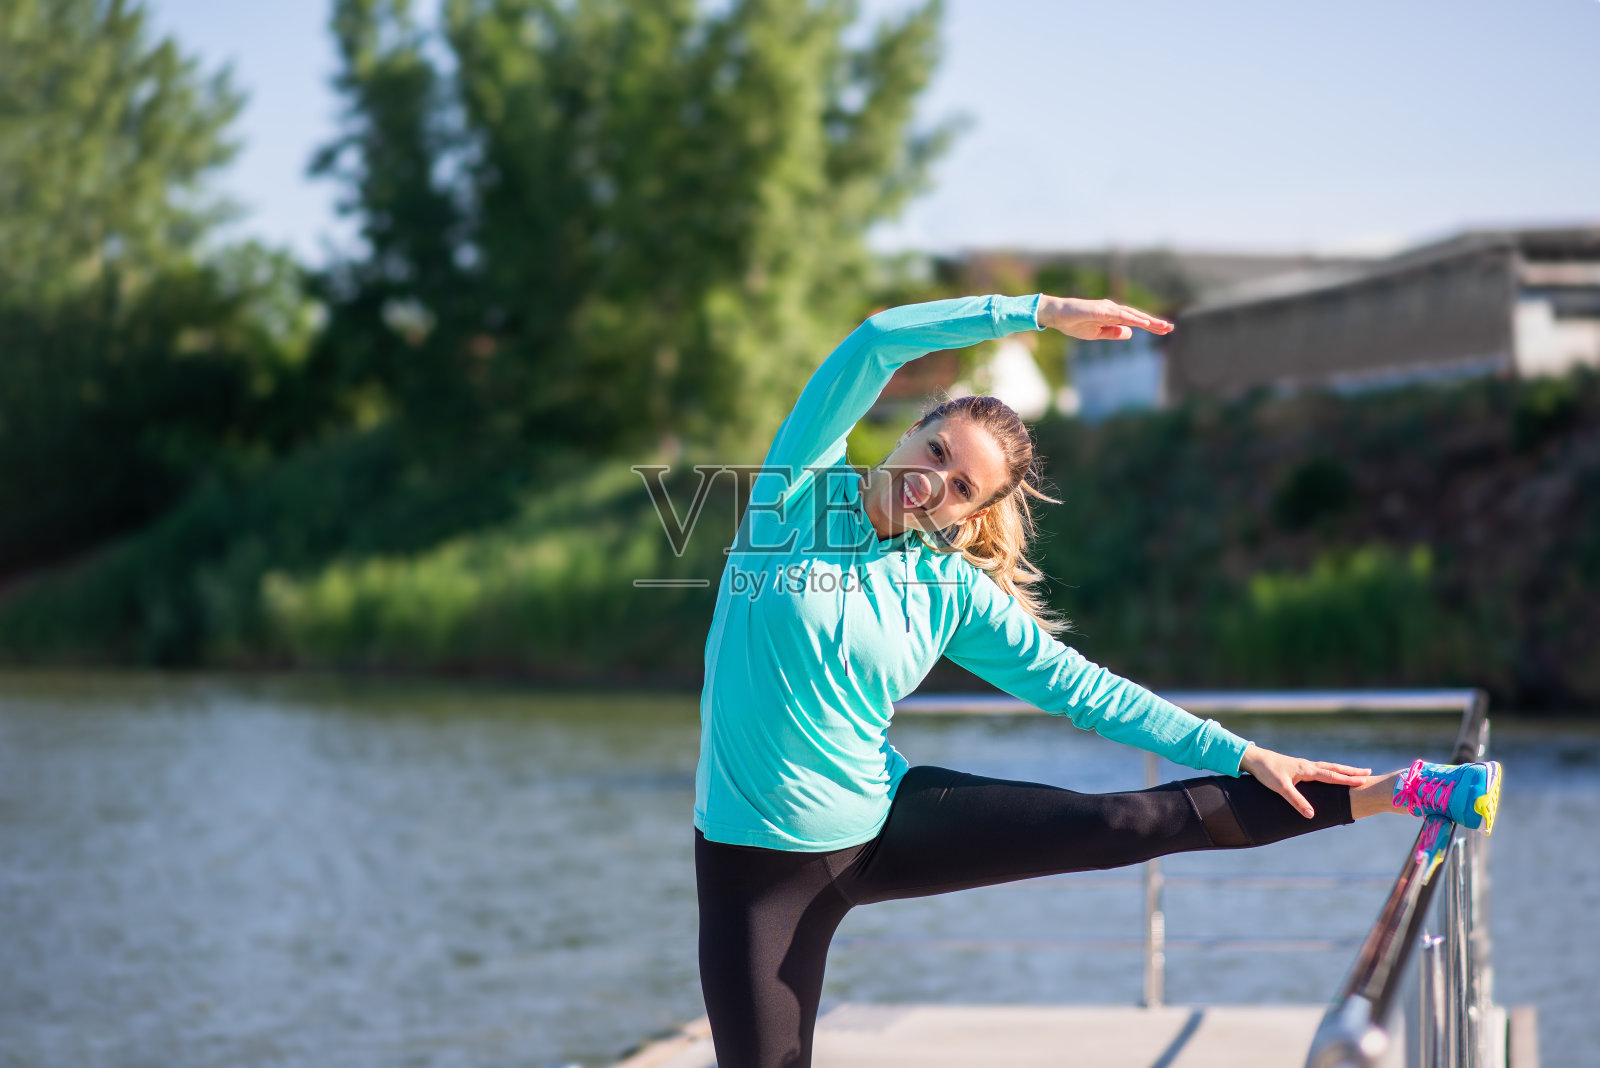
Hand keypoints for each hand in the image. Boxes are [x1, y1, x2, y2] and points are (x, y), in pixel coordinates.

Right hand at [1037, 295, 1173, 340]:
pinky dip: (1133, 319)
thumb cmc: (1073, 324)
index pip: (1135, 321)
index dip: (1150, 325)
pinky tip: (1143, 323)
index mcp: (1112, 316)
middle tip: (1170, 328)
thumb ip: (1113, 333)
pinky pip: (1120, 315)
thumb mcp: (1096, 334)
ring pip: (1132, 315)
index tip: (1164, 330)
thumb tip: (1131, 333)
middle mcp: (1113, 309)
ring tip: (1162, 325)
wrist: (1057, 316)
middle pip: (1137, 317)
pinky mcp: (1101, 310)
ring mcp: (1107, 308)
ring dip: (1147, 320)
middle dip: (1154, 323)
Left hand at [1238, 743, 1371, 818]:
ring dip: (1342, 770)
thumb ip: (1296, 801)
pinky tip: (1332, 773)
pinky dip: (1331, 770)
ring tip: (1356, 771)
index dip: (1347, 779)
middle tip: (1368, 773)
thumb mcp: (1281, 788)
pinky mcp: (1299, 766)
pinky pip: (1320, 768)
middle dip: (1351, 772)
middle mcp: (1308, 766)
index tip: (1363, 781)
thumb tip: (1311, 815)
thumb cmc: (1266, 772)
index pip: (1331, 776)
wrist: (1254, 758)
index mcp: (1306, 770)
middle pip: (1334, 768)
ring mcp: (1304, 765)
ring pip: (1328, 767)